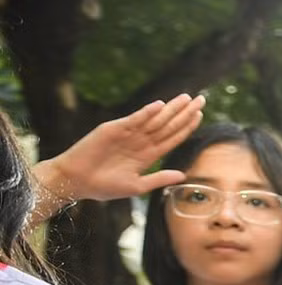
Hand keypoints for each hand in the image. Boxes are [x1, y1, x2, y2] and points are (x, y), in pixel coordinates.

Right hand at [40, 94, 205, 203]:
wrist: (76, 181)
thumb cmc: (104, 186)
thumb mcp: (136, 186)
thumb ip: (159, 178)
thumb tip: (182, 175)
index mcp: (148, 155)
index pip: (172, 138)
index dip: (187, 127)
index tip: (200, 116)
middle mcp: (140, 142)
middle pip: (168, 125)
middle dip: (184, 112)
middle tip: (201, 99)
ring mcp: (128, 134)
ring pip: (154, 120)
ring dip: (170, 109)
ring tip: (186, 98)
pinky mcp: (113, 129)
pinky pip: (134, 120)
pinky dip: (146, 113)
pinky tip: (160, 106)